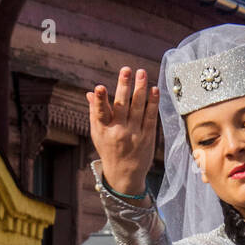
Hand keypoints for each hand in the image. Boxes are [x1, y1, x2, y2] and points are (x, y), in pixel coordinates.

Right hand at [87, 66, 158, 195]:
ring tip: (142, 73)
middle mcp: (118, 131)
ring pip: (137, 108)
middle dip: (124, 87)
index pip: (99, 113)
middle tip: (127, 70)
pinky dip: (152, 103)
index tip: (98, 88)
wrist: (124, 174)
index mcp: (103, 130)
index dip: (99, 100)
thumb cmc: (109, 149)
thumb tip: (90, 93)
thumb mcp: (97, 133)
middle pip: (121, 106)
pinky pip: (150, 117)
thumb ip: (95, 112)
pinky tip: (154, 90)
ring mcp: (134, 134)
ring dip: (140, 89)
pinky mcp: (147, 137)